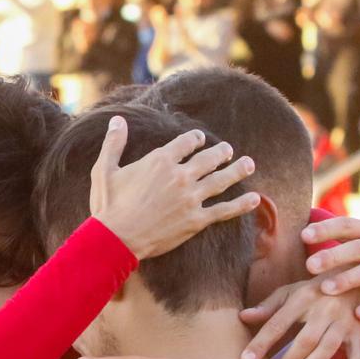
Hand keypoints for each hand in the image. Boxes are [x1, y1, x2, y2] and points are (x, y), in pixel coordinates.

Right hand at [90, 116, 260, 259]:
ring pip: (221, 180)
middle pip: (208, 158)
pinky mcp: (196, 220)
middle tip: (228, 150)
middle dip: (220, 152)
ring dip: (237, 170)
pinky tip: (255, 198)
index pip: (186, 142)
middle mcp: (180, 176)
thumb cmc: (107, 205)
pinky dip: (241, 204)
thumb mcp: (104, 170)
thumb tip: (118, 120)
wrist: (115, 239)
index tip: (200, 139)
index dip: (195, 139)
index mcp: (160, 160)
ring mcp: (191, 198)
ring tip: (249, 164)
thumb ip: (114, 143)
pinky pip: (224, 210)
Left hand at [238, 277, 359, 358]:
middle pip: (305, 339)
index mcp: (302, 298)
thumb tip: (243, 317)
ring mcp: (344, 322)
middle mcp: (325, 309)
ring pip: (328, 348)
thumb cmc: (314, 290)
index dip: (261, 343)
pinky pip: (357, 358)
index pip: (278, 323)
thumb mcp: (289, 292)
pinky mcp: (359, 334)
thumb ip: (267, 306)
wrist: (354, 276)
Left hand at [299, 216, 359, 319]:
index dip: (328, 229)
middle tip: (309, 265)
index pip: (349, 226)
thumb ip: (345, 235)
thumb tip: (303, 229)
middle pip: (359, 249)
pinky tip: (358, 313)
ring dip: (349, 279)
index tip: (304, 234)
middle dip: (334, 255)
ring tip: (326, 288)